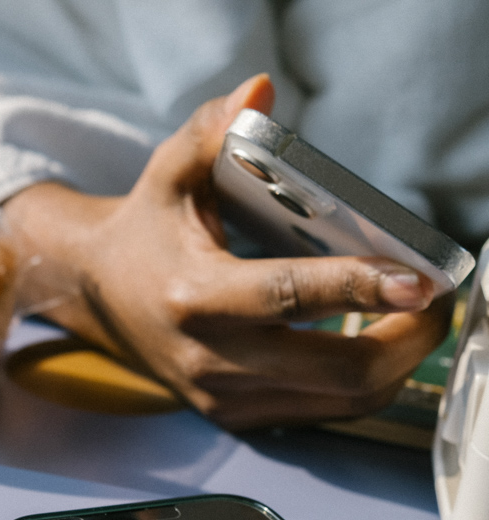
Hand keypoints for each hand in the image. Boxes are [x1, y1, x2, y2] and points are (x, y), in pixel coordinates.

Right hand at [1, 75, 452, 430]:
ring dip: (395, 363)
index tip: (416, 278)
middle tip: (433, 299)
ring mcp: (223, 396)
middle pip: (338, 370)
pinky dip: (363, 383)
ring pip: (342, 401)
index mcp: (195, 297)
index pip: (288, 297)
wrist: (95, 296)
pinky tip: (372, 343)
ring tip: (414, 321)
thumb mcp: (168, 175)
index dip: (359, 288)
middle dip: (406, 339)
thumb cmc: (145, 233)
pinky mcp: (234, 416)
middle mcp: (209, 357)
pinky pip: (323, 412)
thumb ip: (209, 132)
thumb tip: (256, 93)